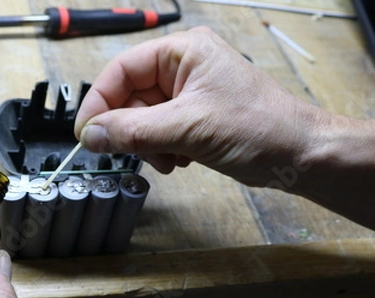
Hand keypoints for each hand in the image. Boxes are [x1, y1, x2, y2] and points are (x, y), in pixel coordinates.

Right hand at [75, 26, 319, 186]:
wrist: (299, 156)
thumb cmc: (259, 128)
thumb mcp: (188, 127)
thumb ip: (133, 131)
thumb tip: (91, 135)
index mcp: (183, 52)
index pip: (122, 70)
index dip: (99, 101)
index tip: (85, 132)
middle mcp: (182, 68)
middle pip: (129, 96)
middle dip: (130, 129)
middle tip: (133, 151)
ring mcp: (187, 94)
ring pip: (141, 119)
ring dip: (148, 144)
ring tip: (171, 156)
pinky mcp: (192, 118)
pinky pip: (157, 132)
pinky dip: (161, 150)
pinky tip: (181, 158)